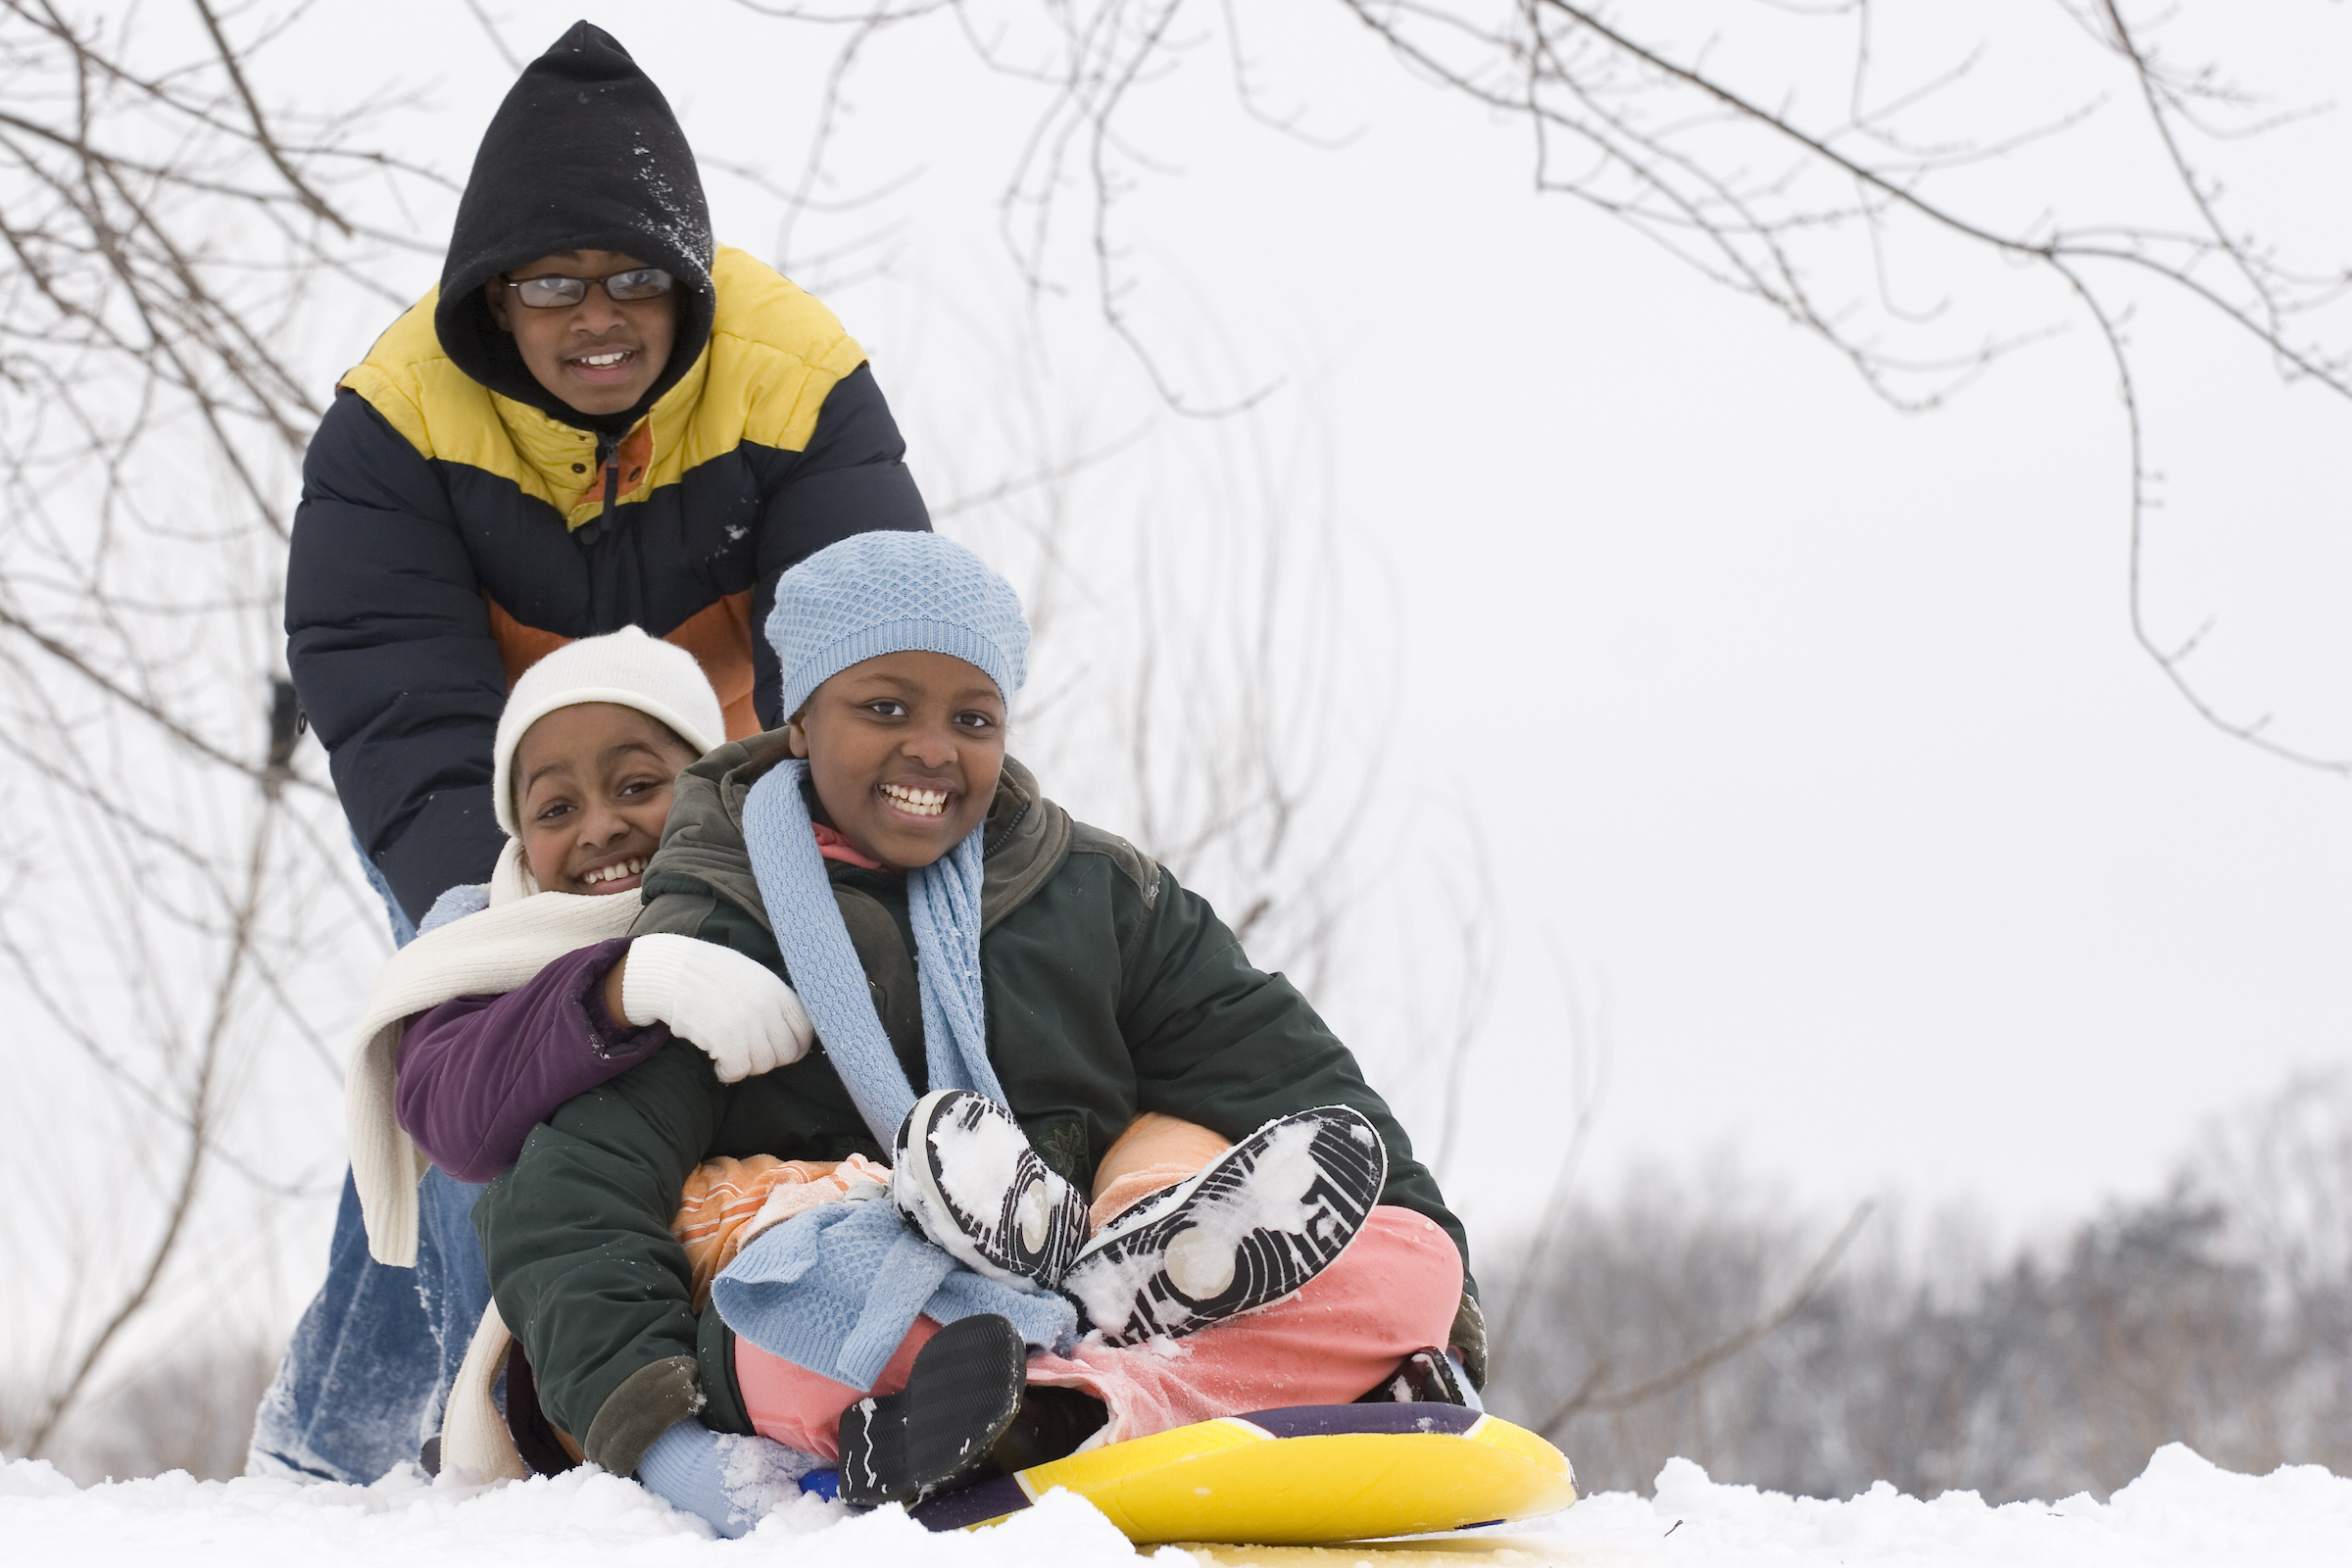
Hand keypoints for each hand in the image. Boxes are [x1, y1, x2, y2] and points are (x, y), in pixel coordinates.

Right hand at [614, 933, 814, 1081]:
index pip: (805, 1031)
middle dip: (769, 1059)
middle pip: (787, 1053)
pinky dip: (728, 1073)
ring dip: (746, 1066)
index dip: (795, 1047)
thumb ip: (773, 1001)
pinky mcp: (725, 1039)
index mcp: (778, 991)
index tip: (780, 1051)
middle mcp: (768, 1008)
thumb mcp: (754, 976)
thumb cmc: (711, 973)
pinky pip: (738, 1071)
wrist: (673, 970)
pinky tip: (718, 1064)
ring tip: (730, 1056)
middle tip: (749, 1054)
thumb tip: (786, 1030)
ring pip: (763, 1065)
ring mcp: (748, 1024)